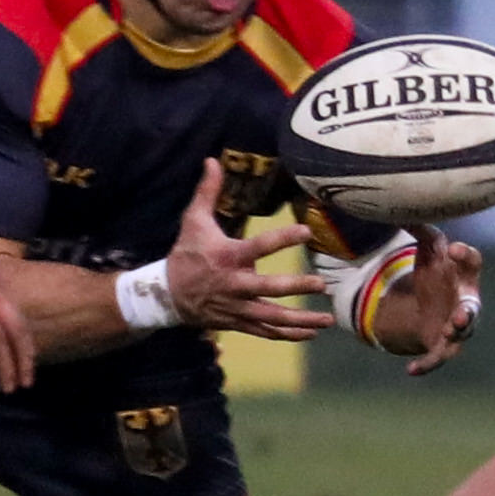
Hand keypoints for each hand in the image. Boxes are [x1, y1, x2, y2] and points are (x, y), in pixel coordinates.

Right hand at [167, 161, 328, 342]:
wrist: (167, 296)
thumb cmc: (186, 254)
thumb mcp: (193, 221)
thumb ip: (207, 192)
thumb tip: (212, 160)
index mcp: (228, 256)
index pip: (260, 247)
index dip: (283, 238)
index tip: (306, 231)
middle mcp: (235, 284)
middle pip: (268, 288)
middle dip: (295, 286)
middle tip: (320, 283)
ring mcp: (238, 307)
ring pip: (272, 317)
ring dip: (301, 320)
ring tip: (327, 320)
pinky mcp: (239, 322)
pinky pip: (267, 331)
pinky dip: (289, 334)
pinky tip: (311, 332)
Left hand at [397, 226, 484, 376]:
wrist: (428, 306)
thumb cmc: (434, 274)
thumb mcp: (428, 252)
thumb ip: (422, 232)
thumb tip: (402, 206)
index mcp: (464, 277)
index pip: (472, 264)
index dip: (467, 257)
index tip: (456, 249)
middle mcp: (465, 303)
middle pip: (472, 307)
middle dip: (468, 311)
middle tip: (462, 311)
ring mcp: (456, 327)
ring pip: (461, 334)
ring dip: (456, 333)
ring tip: (449, 330)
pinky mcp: (442, 345)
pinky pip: (436, 358)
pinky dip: (426, 365)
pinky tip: (410, 372)